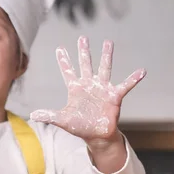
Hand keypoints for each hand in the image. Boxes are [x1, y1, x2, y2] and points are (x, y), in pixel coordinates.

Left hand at [30, 36, 145, 141]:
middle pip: (85, 65)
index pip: (68, 72)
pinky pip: (125, 85)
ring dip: (106, 56)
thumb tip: (32, 115)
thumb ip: (49, 115)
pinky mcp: (114, 96)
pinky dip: (133, 79)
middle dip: (83, 52)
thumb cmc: (80, 126)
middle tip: (82, 37)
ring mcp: (102, 89)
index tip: (59, 48)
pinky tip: (142, 71)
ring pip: (104, 68)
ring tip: (108, 42)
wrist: (96, 135)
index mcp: (75, 89)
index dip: (64, 61)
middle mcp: (89, 85)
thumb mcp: (62, 120)